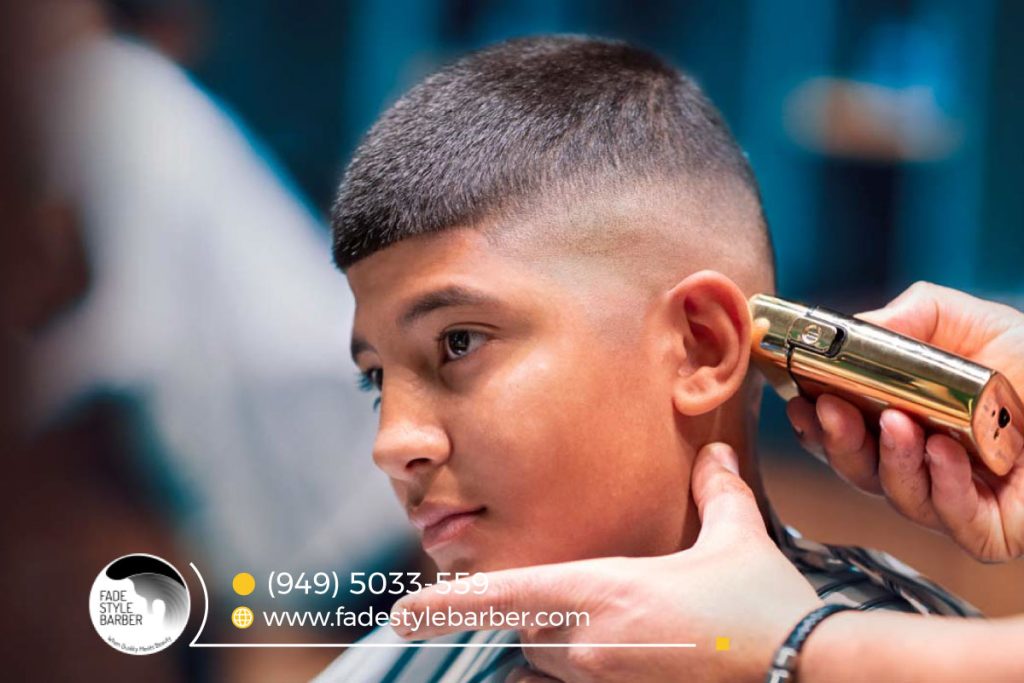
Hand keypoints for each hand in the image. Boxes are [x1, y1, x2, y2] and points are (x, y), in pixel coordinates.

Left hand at [390, 443, 820, 682]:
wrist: (807, 673)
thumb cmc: (767, 608)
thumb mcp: (739, 539)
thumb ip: (717, 492)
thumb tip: (715, 453)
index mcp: (607, 592)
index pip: (505, 596)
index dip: (450, 604)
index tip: (407, 611)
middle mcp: (591, 643)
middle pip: (526, 631)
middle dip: (531, 615)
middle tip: (548, 601)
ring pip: (546, 665)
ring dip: (552, 646)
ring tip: (598, 627)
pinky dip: (571, 673)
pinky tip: (608, 655)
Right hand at [787, 281, 1023, 561]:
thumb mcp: (967, 322)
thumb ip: (908, 319)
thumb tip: (852, 332)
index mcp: (905, 421)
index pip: (843, 433)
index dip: (814, 423)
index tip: (798, 400)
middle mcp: (923, 465)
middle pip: (857, 470)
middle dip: (837, 442)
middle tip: (828, 410)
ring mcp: (955, 501)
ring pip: (897, 496)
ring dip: (891, 461)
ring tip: (899, 423)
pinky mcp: (991, 532)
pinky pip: (952, 520)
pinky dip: (944, 486)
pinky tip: (946, 452)